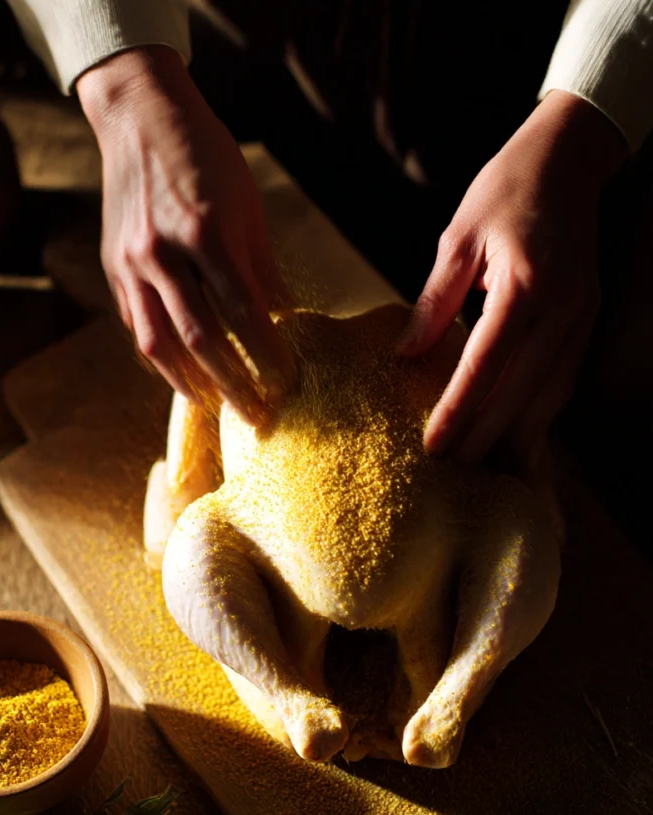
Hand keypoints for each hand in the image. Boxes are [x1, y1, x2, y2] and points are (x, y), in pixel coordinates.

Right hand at [78, 47, 293, 423]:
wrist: (139, 118)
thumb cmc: (206, 158)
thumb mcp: (246, 206)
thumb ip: (263, 269)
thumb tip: (289, 322)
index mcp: (205, 232)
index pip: (243, 314)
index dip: (267, 356)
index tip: (287, 384)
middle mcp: (163, 253)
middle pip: (201, 340)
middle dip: (233, 384)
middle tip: (257, 415)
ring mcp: (131, 264)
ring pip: (160, 343)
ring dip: (190, 383)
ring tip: (216, 405)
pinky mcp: (113, 270)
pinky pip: (137, 327)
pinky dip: (161, 358)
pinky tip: (181, 375)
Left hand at [401, 90, 625, 463]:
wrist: (568, 161)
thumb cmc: (505, 192)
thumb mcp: (458, 239)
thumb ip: (434, 301)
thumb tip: (406, 356)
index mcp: (525, 284)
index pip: (486, 363)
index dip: (458, 410)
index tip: (433, 446)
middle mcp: (562, 308)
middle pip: (521, 391)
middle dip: (485, 437)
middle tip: (451, 473)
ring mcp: (582, 318)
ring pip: (549, 395)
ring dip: (516, 437)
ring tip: (483, 471)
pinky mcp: (587, 322)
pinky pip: (562, 382)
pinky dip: (539, 415)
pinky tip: (517, 439)